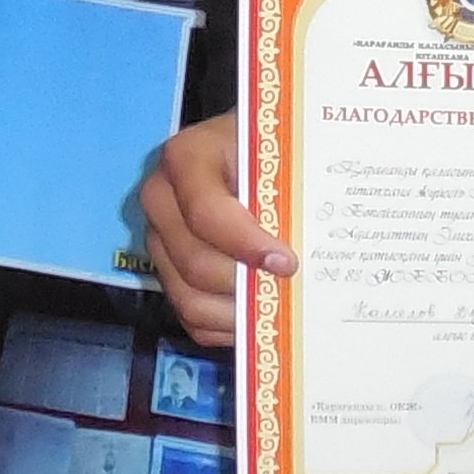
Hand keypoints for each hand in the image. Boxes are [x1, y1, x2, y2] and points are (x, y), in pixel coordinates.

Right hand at [137, 113, 291, 348]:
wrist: (249, 150)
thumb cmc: (269, 149)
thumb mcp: (281, 150)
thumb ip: (290, 184)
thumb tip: (315, 234)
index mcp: (186, 157)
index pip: (206, 213)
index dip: (247, 244)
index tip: (287, 262)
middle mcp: (160, 198)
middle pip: (196, 262)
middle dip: (246, 283)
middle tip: (287, 288)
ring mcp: (158, 238)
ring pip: (189, 296)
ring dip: (238, 310)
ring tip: (275, 305)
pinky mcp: (164, 270)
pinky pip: (190, 316)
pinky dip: (227, 325)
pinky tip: (258, 314)